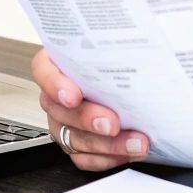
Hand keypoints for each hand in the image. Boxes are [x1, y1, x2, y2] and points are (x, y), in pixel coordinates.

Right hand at [29, 48, 148, 171]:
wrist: (136, 81)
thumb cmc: (123, 58)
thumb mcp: (120, 44)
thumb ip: (121, 43)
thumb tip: (148, 34)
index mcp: (60, 62)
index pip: (43, 70)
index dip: (54, 84)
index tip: (73, 95)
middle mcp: (57, 95)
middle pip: (59, 110)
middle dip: (88, 119)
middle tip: (112, 123)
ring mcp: (64, 122)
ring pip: (73, 138)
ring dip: (106, 144)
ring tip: (135, 142)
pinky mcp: (77, 144)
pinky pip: (85, 158)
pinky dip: (109, 158)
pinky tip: (130, 152)